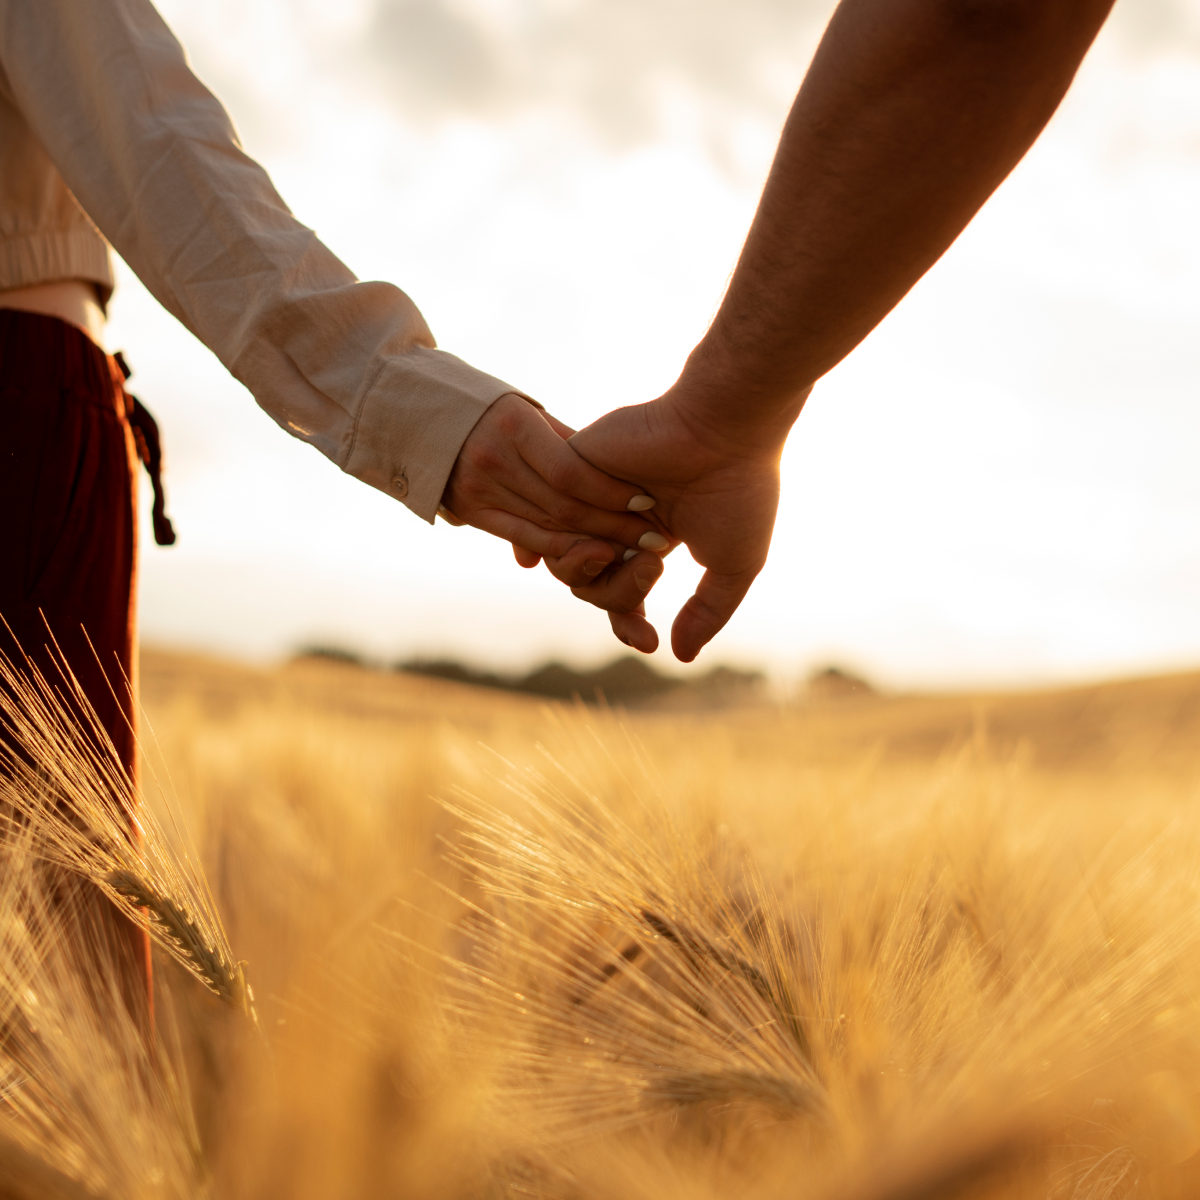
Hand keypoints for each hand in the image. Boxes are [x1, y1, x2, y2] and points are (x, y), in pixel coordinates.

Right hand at [441, 394, 667, 586]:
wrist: (418, 413)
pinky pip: (523, 535)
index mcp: (513, 426)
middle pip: (563, 504)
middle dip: (613, 525)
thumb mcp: (527, 412)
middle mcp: (493, 460)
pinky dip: (560, 547)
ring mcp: (478, 489)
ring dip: (594, 542)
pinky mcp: (470, 512)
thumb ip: (567, 443)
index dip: (611, 491)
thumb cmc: (490, 408)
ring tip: (633, 551)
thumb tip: (615, 476)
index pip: (571, 471)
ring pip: (547, 525)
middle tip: (654, 538)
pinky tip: (592, 555)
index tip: (647, 500)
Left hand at [568, 377, 807, 661]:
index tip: (648, 642)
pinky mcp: (571, 465)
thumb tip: (679, 656)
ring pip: (564, 560)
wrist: (727, 428)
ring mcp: (592, 493)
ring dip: (601, 570)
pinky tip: (615, 531)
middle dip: (619, 594)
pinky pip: (551, 521)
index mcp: (652, 535)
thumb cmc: (739, 490)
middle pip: (588, 584)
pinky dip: (580, 534)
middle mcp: (617, 516)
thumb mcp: (733, 565)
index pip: (620, 593)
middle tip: (655, 566)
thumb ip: (706, 612)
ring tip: (645, 550)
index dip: (627, 623)